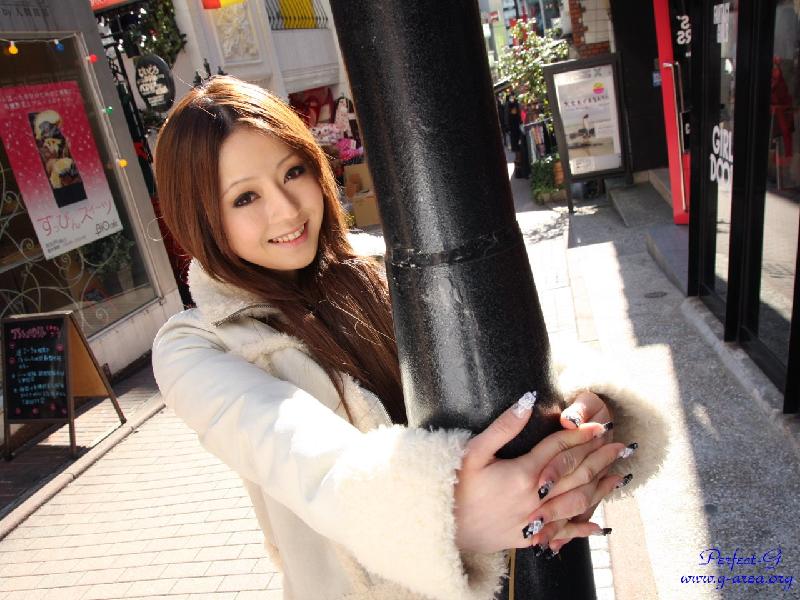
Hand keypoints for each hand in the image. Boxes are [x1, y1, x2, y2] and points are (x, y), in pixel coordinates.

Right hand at [453, 398, 627, 552]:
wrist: (444, 525)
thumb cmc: (456, 484)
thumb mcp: (474, 451)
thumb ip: (503, 427)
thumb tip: (528, 401)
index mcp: (523, 473)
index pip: (560, 448)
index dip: (582, 435)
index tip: (600, 425)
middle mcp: (535, 498)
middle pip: (576, 473)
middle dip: (600, 458)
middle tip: (621, 446)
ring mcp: (535, 520)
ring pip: (576, 502)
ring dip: (599, 488)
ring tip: (617, 476)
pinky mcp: (528, 538)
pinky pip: (563, 532)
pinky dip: (582, 528)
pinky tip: (598, 525)